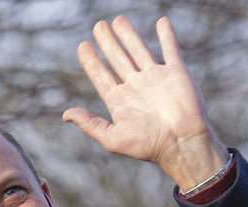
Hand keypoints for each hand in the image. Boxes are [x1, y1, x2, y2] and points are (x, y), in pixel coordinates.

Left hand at [62, 16, 228, 190]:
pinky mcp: (176, 73)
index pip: (101, 76)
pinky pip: (170, 49)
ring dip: (128, 35)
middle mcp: (136, 87)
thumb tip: (65, 114)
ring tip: (118, 20)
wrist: (182, 143)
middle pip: (117, 58)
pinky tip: (161, 22)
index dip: (91, 61)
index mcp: (120, 101)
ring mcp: (155, 78)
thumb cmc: (147, 146)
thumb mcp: (112, 138)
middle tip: (98, 26)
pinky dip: (166, 35)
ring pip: (138, 50)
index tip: (82, 45)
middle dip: (107, 42)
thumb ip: (89, 124)